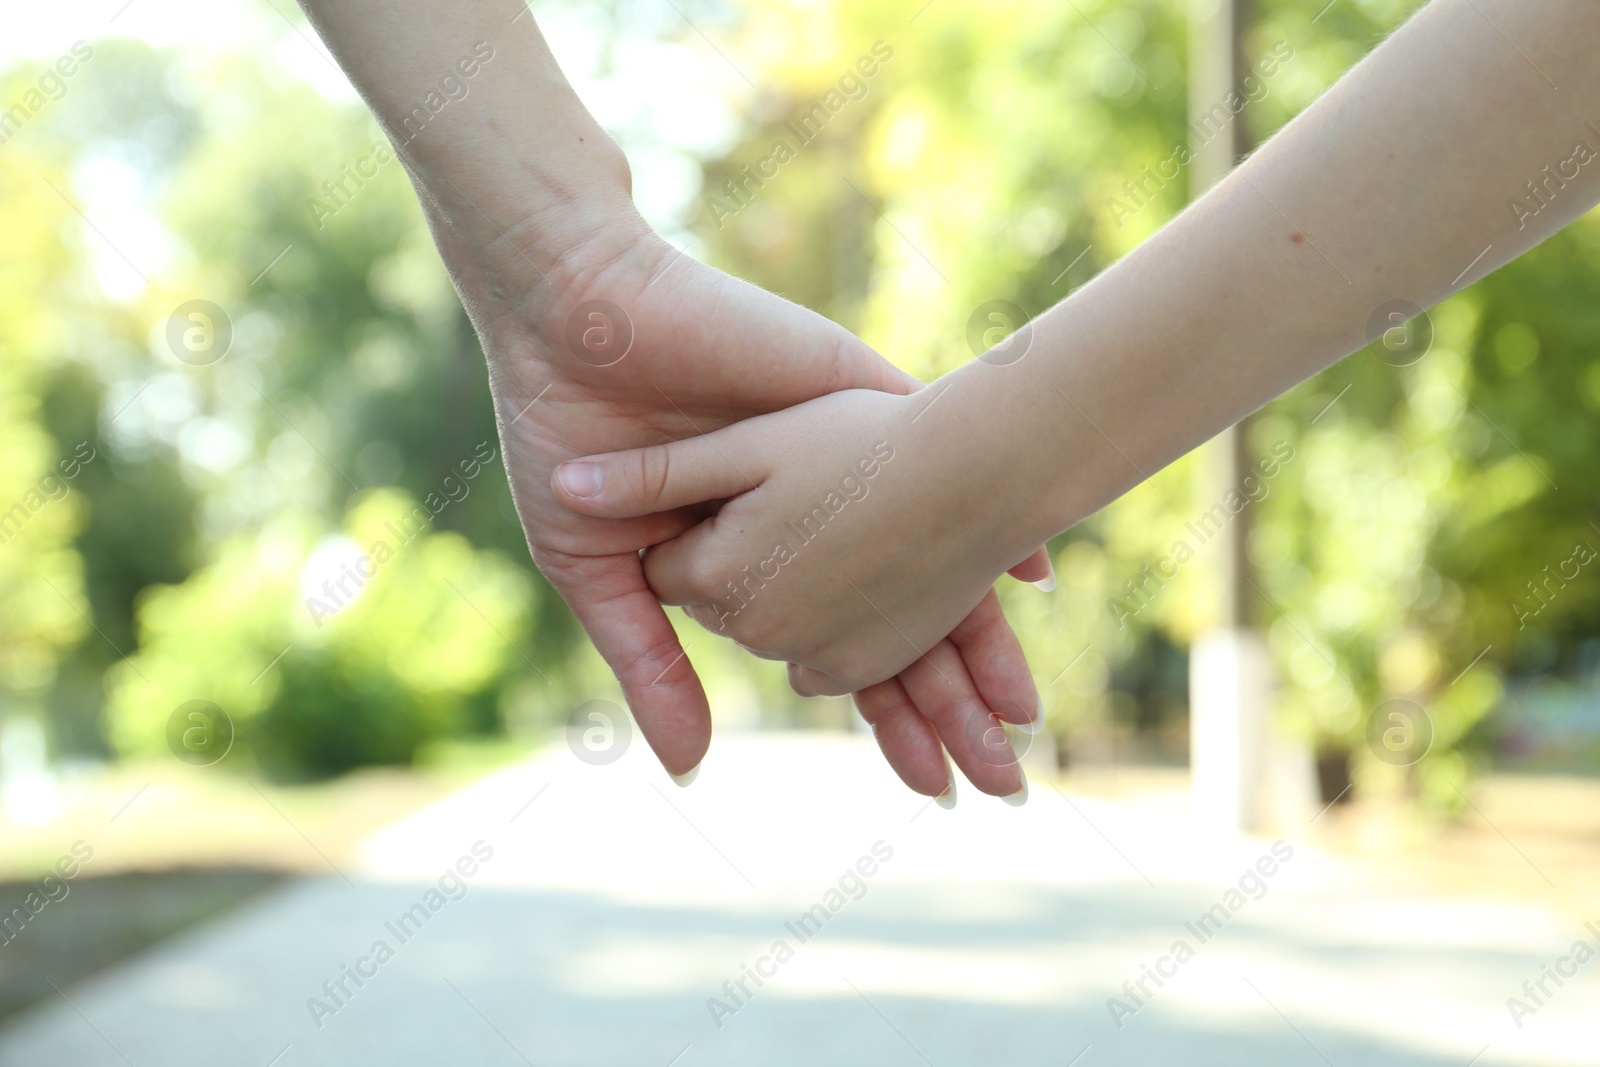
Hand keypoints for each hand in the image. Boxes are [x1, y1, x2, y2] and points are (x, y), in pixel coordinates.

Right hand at [431, 199, 1041, 798]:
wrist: (569, 326)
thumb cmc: (570, 441)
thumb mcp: (605, 572)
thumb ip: (654, 666)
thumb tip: (687, 770)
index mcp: (759, 557)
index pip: (843, 649)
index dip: (888, 715)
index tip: (933, 782)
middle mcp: (815, 513)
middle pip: (904, 618)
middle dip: (951, 699)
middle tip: (1005, 776)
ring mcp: (841, 455)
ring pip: (935, 551)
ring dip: (979, 635)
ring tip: (1022, 710)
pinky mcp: (855, 394)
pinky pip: (938, 452)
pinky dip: (984, 508)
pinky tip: (1029, 573)